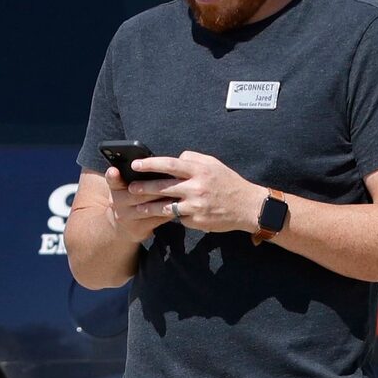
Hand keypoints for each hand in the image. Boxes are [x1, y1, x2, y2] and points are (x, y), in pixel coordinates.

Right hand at [97, 166, 177, 244]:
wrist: (120, 228)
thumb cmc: (128, 199)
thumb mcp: (123, 187)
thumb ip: (130, 175)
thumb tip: (150, 162)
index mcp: (115, 189)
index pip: (112, 180)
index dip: (113, 175)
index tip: (114, 171)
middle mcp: (117, 203)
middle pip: (138, 194)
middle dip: (156, 187)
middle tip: (173, 179)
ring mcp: (128, 217)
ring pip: (149, 207)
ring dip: (165, 200)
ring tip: (180, 193)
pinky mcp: (139, 228)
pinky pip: (157, 219)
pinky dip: (169, 211)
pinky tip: (180, 205)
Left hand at [132, 150, 267, 236]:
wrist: (247, 207)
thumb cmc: (228, 182)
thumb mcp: (213, 164)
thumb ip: (193, 158)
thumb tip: (175, 157)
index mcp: (199, 170)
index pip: (170, 164)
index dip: (151, 164)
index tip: (136, 165)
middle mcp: (196, 187)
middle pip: (163, 187)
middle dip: (144, 188)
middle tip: (130, 189)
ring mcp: (196, 206)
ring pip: (165, 207)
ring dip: (149, 207)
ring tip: (138, 207)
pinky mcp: (196, 220)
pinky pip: (179, 218)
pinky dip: (174, 216)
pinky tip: (167, 216)